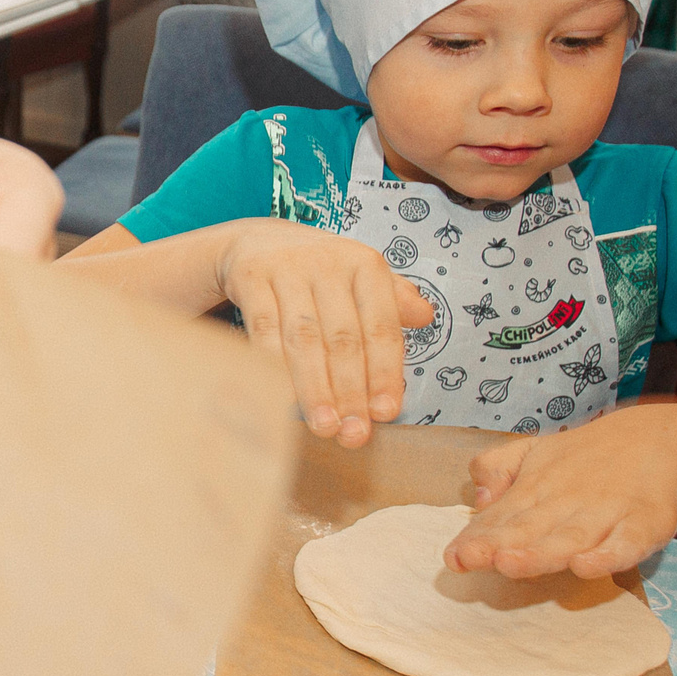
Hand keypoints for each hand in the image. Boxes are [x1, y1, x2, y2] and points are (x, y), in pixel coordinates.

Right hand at [216, 219, 432, 445]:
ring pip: (303, 339)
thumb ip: (393, 303)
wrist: (257, 241)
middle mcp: (328, 262)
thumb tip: (426, 317)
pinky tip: (282, 398)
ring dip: (314, 388)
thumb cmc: (318, 272)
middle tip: (351, 434)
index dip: (384, 373)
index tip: (385, 413)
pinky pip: (263, 330)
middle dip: (349, 391)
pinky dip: (272, 367)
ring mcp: (287, 268)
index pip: (381, 327)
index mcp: (365, 265)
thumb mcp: (360, 278)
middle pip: (343, 338)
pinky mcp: (250, 276)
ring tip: (322, 427)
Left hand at [446, 409, 676, 578]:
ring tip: (510, 564)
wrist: (659, 437)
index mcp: (537, 489)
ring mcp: (607, 513)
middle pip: (530, 528)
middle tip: (470, 559)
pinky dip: (607, 556)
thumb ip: (498, 468)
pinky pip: (626, 543)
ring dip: (541, 553)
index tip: (452, 557)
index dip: (477, 538)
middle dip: (499, 545)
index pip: (502, 518)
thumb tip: (480, 496)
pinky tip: (586, 566)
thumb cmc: (585, 457)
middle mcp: (568, 502)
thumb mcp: (534, 452)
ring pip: (571, 537)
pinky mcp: (646, 524)